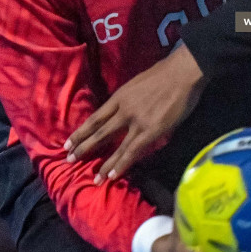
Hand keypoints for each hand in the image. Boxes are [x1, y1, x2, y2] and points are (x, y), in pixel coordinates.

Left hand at [67, 44, 205, 182]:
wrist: (182, 72)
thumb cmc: (164, 74)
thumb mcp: (137, 84)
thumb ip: (128, 99)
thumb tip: (123, 110)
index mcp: (119, 97)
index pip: (95, 118)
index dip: (81, 132)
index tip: (68, 142)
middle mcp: (123, 111)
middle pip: (99, 132)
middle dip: (83, 148)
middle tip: (69, 160)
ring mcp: (136, 122)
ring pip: (115, 146)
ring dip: (104, 164)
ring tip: (94, 179)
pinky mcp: (150, 131)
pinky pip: (132, 151)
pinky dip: (122, 165)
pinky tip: (113, 176)